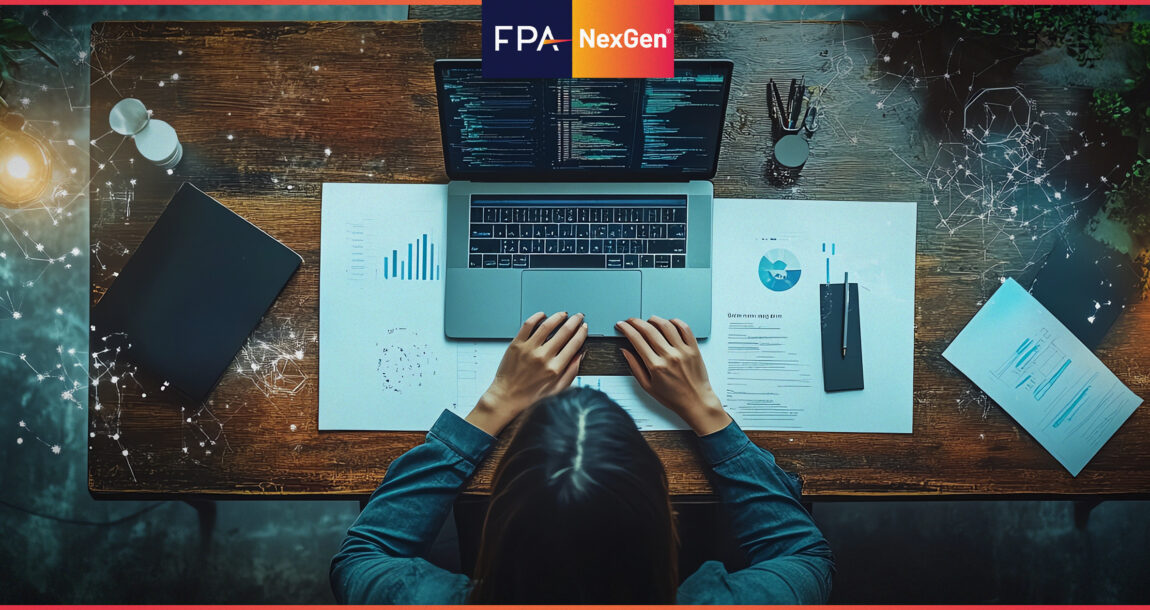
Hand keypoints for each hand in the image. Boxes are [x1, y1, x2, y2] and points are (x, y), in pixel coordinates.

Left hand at [466, 311, 587, 435]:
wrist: (507, 396)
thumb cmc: (531, 394)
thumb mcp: (557, 388)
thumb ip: (571, 372)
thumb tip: (580, 355)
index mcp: (555, 368)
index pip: (574, 344)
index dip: (581, 333)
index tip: (584, 327)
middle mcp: (543, 357)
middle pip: (564, 332)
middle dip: (574, 321)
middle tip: (578, 316)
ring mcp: (529, 349)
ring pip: (547, 325)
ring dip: (558, 317)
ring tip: (563, 314)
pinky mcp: (516, 345)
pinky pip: (528, 325)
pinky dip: (537, 317)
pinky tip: (543, 316)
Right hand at [616, 316, 731, 435]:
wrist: (696, 402)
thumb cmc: (673, 397)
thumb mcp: (647, 386)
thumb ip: (635, 367)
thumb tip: (625, 351)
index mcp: (656, 366)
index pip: (637, 340)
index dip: (626, 329)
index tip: (621, 325)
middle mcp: (669, 356)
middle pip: (649, 330)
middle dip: (636, 322)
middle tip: (631, 321)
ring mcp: (683, 351)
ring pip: (666, 325)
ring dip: (654, 319)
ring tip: (648, 321)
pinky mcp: (694, 349)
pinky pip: (685, 328)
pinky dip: (675, 321)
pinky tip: (668, 322)